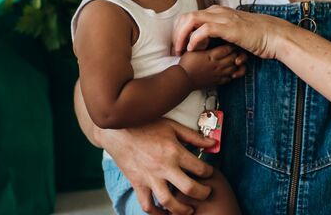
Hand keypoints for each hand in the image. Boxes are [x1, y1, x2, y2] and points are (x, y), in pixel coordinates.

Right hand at [101, 118, 215, 214]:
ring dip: (182, 210)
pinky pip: (146, 204)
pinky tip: (164, 213)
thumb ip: (193, 136)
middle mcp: (163, 167)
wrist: (118, 130)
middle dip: (202, 194)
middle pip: (189, 188)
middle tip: (206, 193)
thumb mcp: (172, 126)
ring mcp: (149, 177)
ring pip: (168, 202)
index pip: (200, 168)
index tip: (209, 173)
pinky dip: (156, 213)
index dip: (209, 172)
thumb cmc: (146, 125)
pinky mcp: (137, 183)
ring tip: (189, 210)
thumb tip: (213, 143)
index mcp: (174, 151)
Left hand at [174, 5, 291, 59]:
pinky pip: (203, 30)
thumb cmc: (256, 37)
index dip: (180, 31)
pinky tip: (193, 50)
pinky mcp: (228, 27)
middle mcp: (217, 11)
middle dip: (177, 33)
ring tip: (180, 51)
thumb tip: (208, 44)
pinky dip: (195, 39)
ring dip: (182, 36)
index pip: (190, 16)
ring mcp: (222, 18)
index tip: (178, 46)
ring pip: (191, 20)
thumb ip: (221, 34)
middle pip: (186, 16)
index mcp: (217, 12)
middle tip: (175, 50)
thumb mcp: (234, 33)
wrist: (274, 35)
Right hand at [178, 46, 238, 88]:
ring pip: (233, 68)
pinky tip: (226, 71)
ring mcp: (218, 74)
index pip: (228, 49)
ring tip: (230, 60)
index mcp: (212, 55)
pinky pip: (229, 78)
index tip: (229, 42)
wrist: (182, 80)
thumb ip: (199, 41)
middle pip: (233, 58)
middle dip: (234, 53)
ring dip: (233, 64)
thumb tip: (201, 32)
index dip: (230, 45)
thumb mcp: (192, 49)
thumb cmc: (186, 64)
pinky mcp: (216, 82)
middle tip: (232, 50)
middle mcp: (217, 65)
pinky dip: (230, 75)